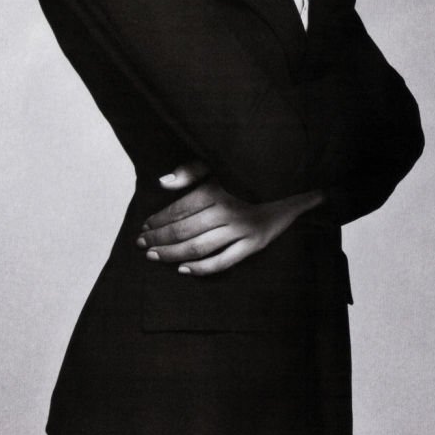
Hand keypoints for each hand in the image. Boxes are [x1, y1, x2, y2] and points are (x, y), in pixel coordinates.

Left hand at [136, 161, 323, 275]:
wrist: (292, 182)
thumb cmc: (248, 172)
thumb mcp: (220, 164)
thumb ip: (191, 171)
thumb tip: (163, 183)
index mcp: (218, 189)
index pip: (179, 210)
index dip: (158, 220)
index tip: (145, 226)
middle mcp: (228, 210)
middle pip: (184, 230)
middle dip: (159, 239)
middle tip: (142, 244)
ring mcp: (242, 230)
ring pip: (198, 247)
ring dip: (172, 254)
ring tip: (154, 256)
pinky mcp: (254, 245)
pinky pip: (223, 262)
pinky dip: (202, 269)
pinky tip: (184, 270)